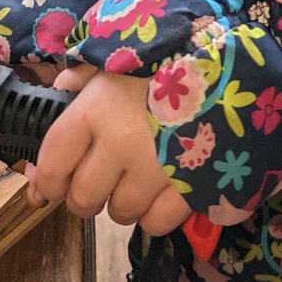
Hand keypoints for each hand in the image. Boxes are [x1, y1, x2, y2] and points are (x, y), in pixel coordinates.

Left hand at [25, 64, 190, 235]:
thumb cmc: (168, 58)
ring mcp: (157, 170)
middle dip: (86, 193)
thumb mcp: (118, 58)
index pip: (53, 164)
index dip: (47, 179)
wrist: (233, 63)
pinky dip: (156, 212)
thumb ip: (82, 78)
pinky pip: (157, 223)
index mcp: (97, 108)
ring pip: (121, 213)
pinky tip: (164, 186)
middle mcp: (121, 144)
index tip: (54, 180)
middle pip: (83, 199)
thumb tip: (58, 94)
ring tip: (138, 175)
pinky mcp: (191, 188)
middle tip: (101, 176)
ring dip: (124, 200)